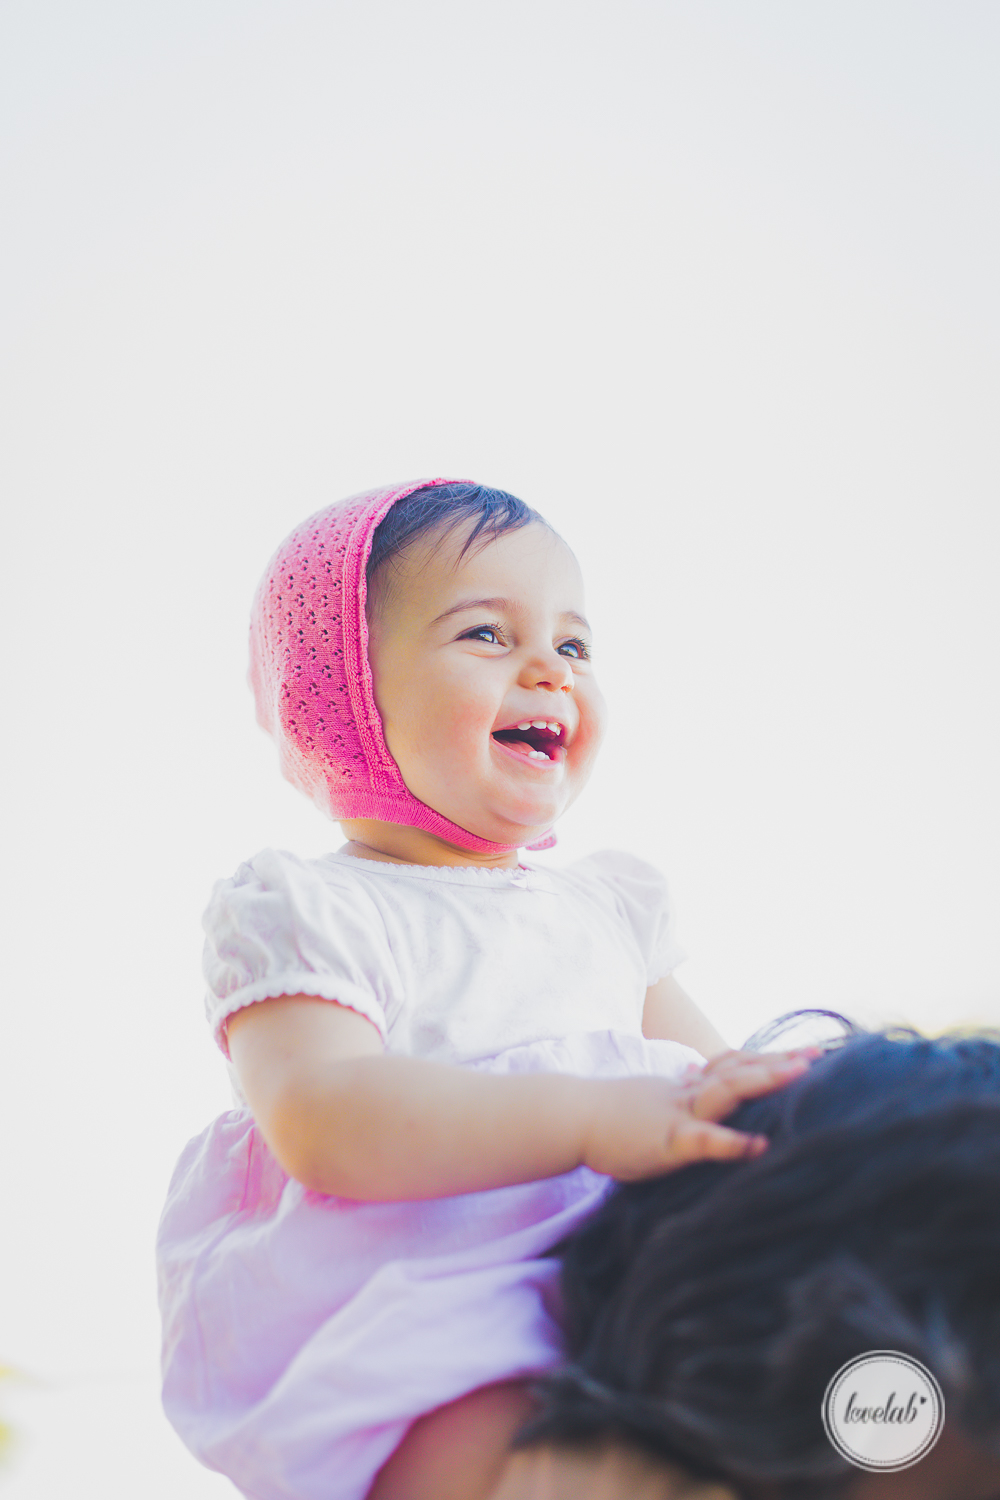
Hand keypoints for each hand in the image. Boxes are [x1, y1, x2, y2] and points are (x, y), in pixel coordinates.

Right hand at [580, 1048, 818, 1180]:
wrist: (571, 1116)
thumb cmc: (609, 1113)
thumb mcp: (651, 1097)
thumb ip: (677, 1088)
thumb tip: (692, 1072)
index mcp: (686, 1086)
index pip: (733, 1065)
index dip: (767, 1057)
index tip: (804, 1052)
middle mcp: (688, 1092)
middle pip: (740, 1069)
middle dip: (780, 1062)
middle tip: (820, 1053)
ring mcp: (679, 1113)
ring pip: (726, 1092)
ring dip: (764, 1081)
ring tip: (799, 1075)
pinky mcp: (667, 1140)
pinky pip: (703, 1140)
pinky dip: (731, 1141)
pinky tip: (758, 1145)